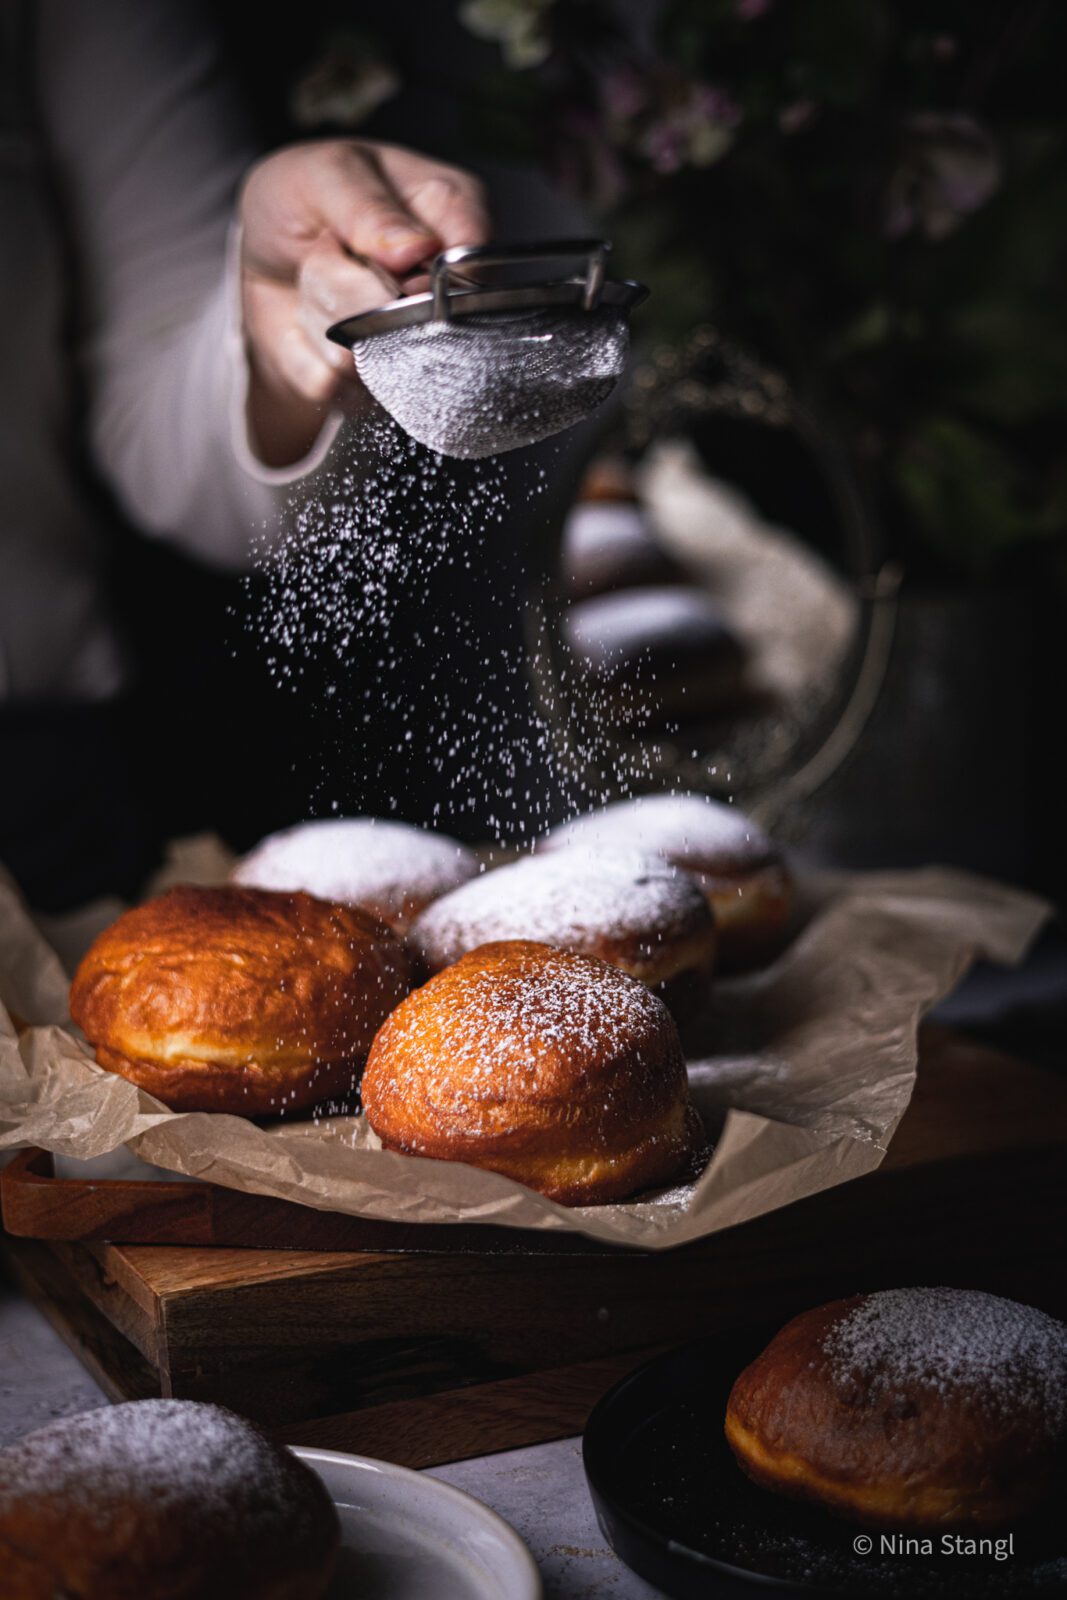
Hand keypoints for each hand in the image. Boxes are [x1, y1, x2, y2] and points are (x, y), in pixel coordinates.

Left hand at [239, 139, 489, 464]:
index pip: (470, 264)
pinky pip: (336, 384)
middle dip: (348, 285)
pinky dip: (303, 351)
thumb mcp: (322, 174)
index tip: (378, 252)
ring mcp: (416, 344)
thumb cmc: (304, 199)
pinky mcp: (376, 385)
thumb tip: (417, 248)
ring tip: (316, 280)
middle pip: (413, 319)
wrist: (262, 253)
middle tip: (328, 248)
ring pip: (366, 356)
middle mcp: (447, 288)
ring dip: (319, 313)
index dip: (422, 270)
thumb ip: (368, 205)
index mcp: (452, 215)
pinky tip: (310, 319)